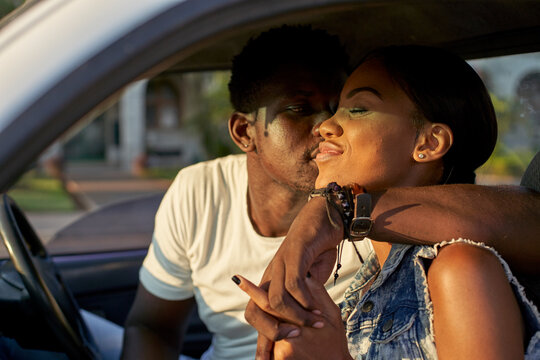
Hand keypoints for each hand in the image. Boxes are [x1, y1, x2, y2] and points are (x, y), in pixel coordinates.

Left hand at [243, 197, 344, 356]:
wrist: (324, 218)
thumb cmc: (316, 251)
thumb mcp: (309, 283)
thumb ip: (303, 302)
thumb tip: (303, 326)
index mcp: (270, 284)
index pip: (256, 316)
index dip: (259, 342)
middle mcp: (269, 276)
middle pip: (254, 312)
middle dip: (270, 335)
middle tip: (294, 342)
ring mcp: (279, 265)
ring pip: (275, 302)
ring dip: (296, 318)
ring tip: (315, 324)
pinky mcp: (293, 253)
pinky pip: (292, 283)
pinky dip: (305, 300)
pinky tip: (318, 307)